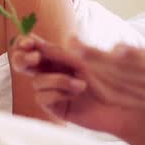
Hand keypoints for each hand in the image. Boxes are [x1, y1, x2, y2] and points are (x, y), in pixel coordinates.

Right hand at [11, 35, 144, 136]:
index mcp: (59, 57)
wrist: (120, 108)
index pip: (36, 47)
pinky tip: (74, 95)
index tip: (30, 42)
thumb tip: (70, 37)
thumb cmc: (111, 83)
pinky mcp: (55, 106)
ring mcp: (52, 90)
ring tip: (82, 84)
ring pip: (37, 81)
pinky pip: (42, 97)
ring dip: (58, 80)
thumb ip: (81, 51)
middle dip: (24, 59)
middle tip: (35, 58)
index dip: (28, 42)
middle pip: (24, 63)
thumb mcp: (95, 63)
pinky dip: (57, 93)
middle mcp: (52, 72)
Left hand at [70, 12, 144, 113]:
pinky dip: (97, 86)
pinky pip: (114, 96)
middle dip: (94, 59)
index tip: (111, 46)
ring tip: (72, 54)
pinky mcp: (139, 100)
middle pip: (120, 72)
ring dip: (91, 71)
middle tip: (73, 44)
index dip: (128, 55)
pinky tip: (83, 74)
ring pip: (113, 84)